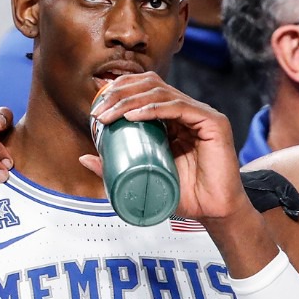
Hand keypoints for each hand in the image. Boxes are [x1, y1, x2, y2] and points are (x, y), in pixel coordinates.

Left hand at [86, 73, 246, 221]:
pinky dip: (153, 108)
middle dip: (120, 94)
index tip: (96, 110)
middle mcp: (190, 111)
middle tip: (98, 114)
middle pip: (151, 86)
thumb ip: (116, 168)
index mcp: (175, 119)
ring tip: (109, 116)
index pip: (146, 91)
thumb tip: (84, 158)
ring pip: (161, 93)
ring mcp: (203, 115)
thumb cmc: (186, 197)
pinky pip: (179, 107)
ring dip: (130, 100)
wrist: (214, 213)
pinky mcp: (214, 123)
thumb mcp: (143, 180)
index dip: (120, 92)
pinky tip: (132, 116)